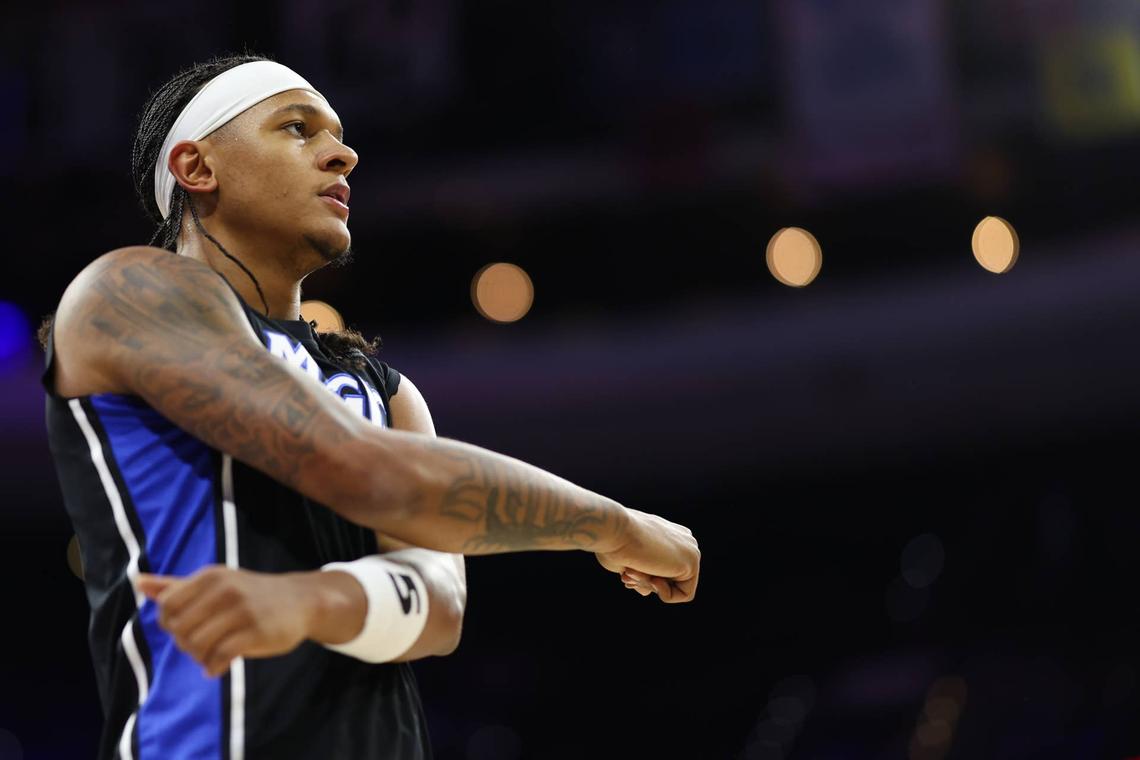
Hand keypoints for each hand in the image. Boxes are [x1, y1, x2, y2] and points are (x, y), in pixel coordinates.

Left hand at [137, 566, 317, 677]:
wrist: (300, 601)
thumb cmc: (250, 594)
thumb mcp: (215, 583)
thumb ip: (176, 586)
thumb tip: (138, 582)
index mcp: (211, 577)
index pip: (168, 605)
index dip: (170, 623)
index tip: (187, 628)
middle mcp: (225, 590)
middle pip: (180, 628)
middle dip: (185, 644)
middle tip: (200, 646)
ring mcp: (242, 610)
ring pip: (197, 644)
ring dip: (199, 658)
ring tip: (210, 657)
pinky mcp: (256, 631)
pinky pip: (220, 656)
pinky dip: (214, 667)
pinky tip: (219, 666)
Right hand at [596, 508, 699, 602]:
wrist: (615, 530)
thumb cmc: (614, 543)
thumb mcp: (628, 561)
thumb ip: (643, 575)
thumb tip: (647, 591)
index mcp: (670, 535)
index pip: (664, 569)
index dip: (643, 579)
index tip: (625, 574)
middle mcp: (683, 540)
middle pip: (670, 578)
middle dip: (646, 583)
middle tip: (626, 576)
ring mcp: (690, 549)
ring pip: (676, 586)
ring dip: (650, 586)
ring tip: (633, 572)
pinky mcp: (692, 562)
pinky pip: (685, 594)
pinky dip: (665, 594)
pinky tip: (652, 578)